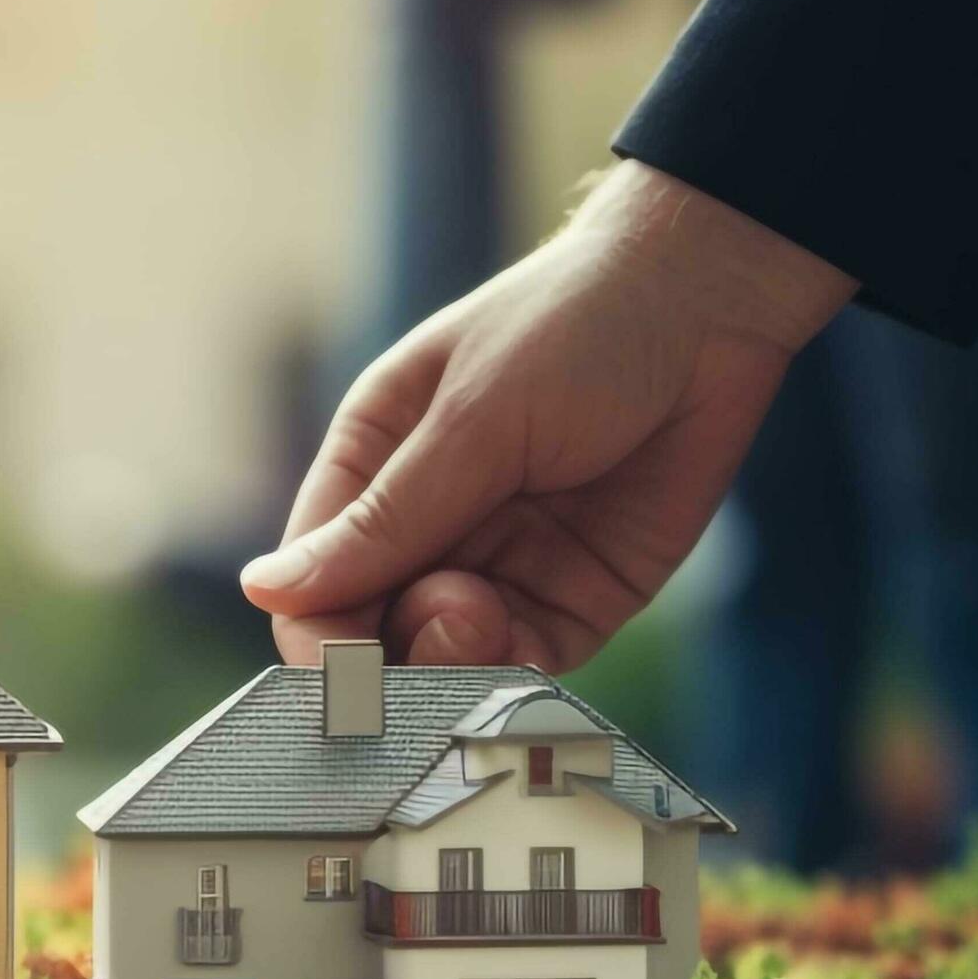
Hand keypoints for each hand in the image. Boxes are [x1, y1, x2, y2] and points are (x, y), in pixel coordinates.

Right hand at [243, 164, 853, 669]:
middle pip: (372, 633)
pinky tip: (529, 652)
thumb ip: (384, 519)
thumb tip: (263, 590)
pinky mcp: (573, 596)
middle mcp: (425, 525)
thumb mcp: (472, 419)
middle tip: (453, 619)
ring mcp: (499, 564)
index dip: (320, 634)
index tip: (347, 666)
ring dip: (460, 660)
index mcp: (370, 466)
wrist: (714, 305)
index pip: (311, 579)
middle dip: (396, 651)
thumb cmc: (575, 328)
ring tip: (493, 616)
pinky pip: (526, 663)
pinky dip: (519, 674)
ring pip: (447, 659)